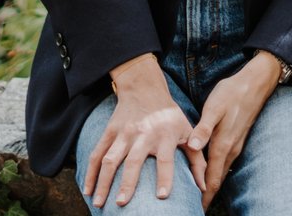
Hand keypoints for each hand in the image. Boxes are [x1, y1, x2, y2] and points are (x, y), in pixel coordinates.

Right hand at [84, 54, 192, 208]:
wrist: (144, 88)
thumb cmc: (170, 116)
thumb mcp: (188, 132)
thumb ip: (198, 160)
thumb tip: (204, 187)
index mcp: (165, 135)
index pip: (165, 159)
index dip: (165, 177)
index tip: (162, 196)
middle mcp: (143, 134)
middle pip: (133, 161)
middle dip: (127, 183)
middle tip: (122, 204)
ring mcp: (124, 133)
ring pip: (110, 159)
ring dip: (103, 182)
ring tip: (99, 203)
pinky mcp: (110, 132)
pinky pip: (97, 153)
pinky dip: (90, 172)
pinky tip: (87, 190)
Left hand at [185, 51, 280, 206]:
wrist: (255, 83)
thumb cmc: (232, 92)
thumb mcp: (214, 107)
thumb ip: (203, 128)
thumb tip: (193, 146)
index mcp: (223, 145)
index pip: (212, 179)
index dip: (204, 197)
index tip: (195, 210)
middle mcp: (231, 150)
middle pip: (217, 181)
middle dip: (206, 196)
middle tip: (194, 208)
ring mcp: (235, 146)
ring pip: (222, 173)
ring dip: (210, 186)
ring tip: (198, 196)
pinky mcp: (236, 139)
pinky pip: (225, 163)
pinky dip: (215, 173)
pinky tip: (207, 173)